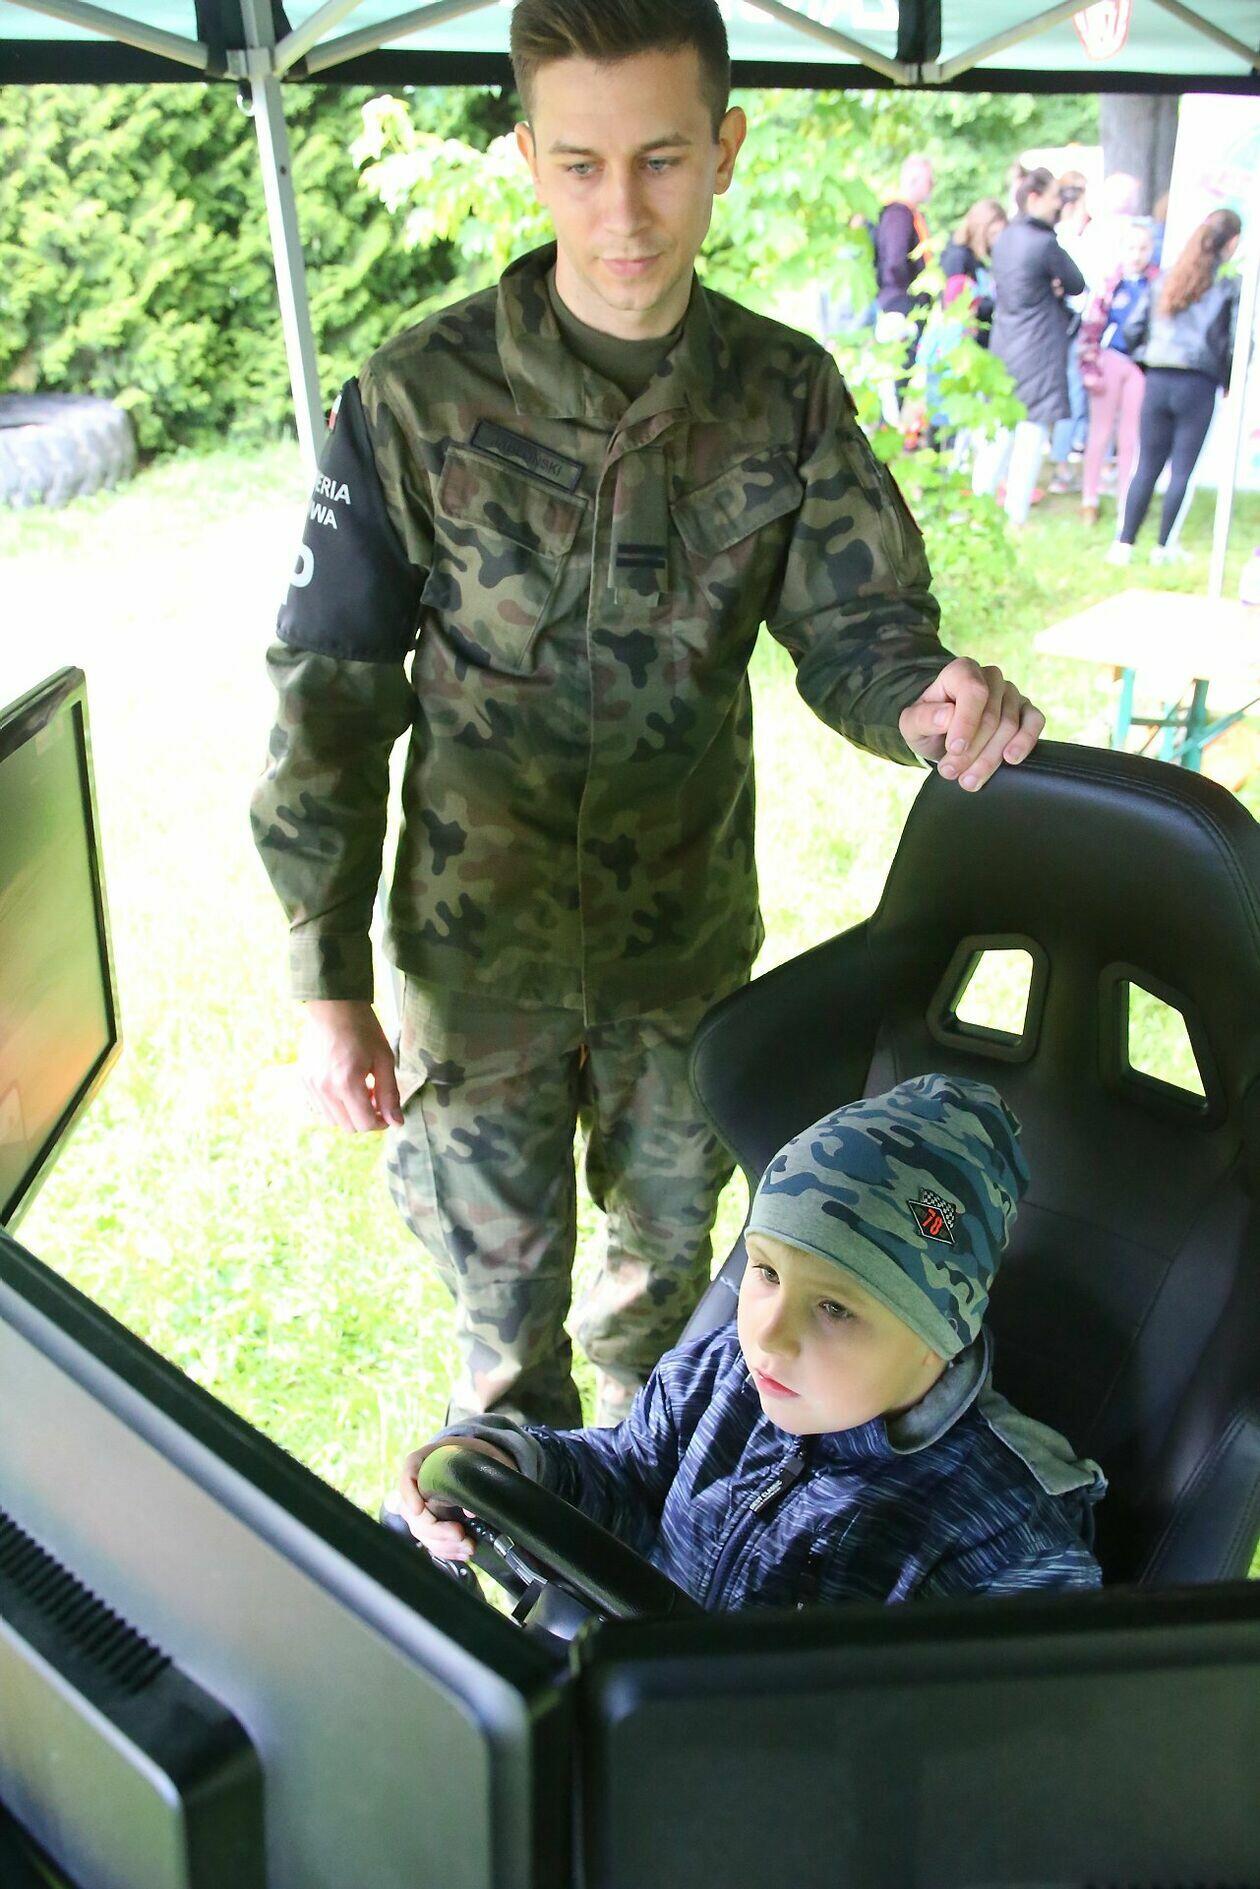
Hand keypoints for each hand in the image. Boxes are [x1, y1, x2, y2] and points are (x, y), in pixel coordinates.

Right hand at [299, 998, 402, 1131]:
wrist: (334, 1006)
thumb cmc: (363, 1029)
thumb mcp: (384, 1060)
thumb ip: (390, 1094)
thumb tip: (396, 1123)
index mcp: (346, 1083)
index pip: (365, 1124)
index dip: (381, 1122)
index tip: (388, 1111)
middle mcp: (324, 1089)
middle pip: (349, 1127)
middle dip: (366, 1118)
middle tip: (375, 1097)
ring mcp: (311, 1085)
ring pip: (333, 1120)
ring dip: (350, 1113)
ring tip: (360, 1089)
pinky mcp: (304, 1080)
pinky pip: (320, 1106)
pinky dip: (335, 1104)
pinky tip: (344, 1085)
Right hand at [397, 1438, 515, 1559]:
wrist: (479, 1461)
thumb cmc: (479, 1455)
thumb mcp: (485, 1459)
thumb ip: (482, 1479)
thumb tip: (470, 1513)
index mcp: (427, 1459)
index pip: (409, 1473)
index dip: (409, 1493)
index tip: (419, 1509)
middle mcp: (419, 1484)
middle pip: (411, 1510)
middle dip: (435, 1529)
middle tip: (459, 1534)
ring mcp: (422, 1505)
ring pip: (420, 1530)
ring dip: (443, 1544)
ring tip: (469, 1546)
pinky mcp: (430, 1522)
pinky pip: (430, 1540)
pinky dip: (446, 1550)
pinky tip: (463, 1551)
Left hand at [898, 657, 1044, 790]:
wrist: (942, 734)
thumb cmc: (929, 724)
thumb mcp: (911, 724)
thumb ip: (922, 718)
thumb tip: (946, 716)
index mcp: (962, 671)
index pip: (974, 691)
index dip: (967, 722)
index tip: (954, 748)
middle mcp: (990, 677)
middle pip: (992, 716)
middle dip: (973, 751)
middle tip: (952, 773)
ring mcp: (1011, 693)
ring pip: (1010, 726)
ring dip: (990, 758)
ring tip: (969, 780)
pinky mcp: (1025, 709)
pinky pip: (1035, 721)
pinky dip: (1025, 742)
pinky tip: (1011, 759)